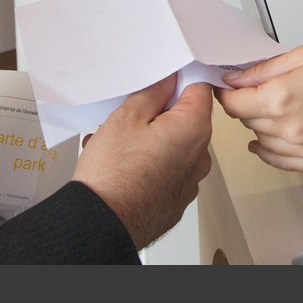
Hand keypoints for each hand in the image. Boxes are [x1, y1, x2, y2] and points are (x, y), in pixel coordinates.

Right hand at [73, 75, 213, 248]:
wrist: (102, 224)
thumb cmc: (114, 175)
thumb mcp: (127, 118)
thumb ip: (153, 92)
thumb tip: (168, 80)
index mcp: (194, 129)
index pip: (200, 87)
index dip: (180, 77)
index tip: (163, 77)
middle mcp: (200, 155)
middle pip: (186, 118)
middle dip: (159, 112)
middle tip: (130, 113)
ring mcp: (189, 180)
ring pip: (173, 144)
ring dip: (150, 138)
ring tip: (117, 142)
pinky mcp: (176, 198)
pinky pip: (166, 169)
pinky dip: (148, 162)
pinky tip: (121, 163)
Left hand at [218, 33, 302, 170]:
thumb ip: (265, 70)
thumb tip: (237, 78)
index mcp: (284, 98)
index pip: (234, 105)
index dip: (228, 93)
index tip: (230, 87)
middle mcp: (294, 129)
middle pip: (248, 123)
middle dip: (248, 106)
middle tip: (256, 90)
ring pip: (264, 144)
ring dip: (262, 128)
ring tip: (275, 109)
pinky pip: (285, 163)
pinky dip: (274, 153)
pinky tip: (273, 140)